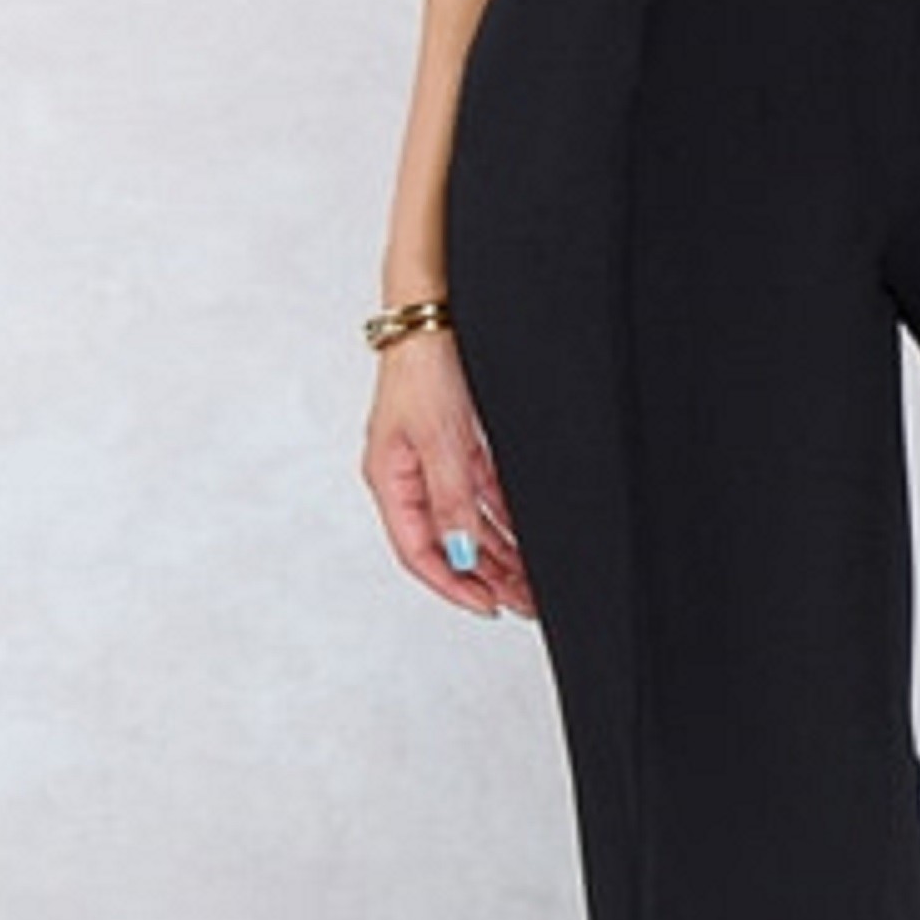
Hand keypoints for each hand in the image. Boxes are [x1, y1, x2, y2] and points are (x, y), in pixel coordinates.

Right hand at [363, 334, 537, 619]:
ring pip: (469, 520)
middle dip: (486, 575)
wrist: (434, 313)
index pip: (419, 552)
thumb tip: (461, 555)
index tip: (489, 606)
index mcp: (390, 479)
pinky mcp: (457, 442)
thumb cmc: (421, 367)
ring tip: (529, 577)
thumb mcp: (440, 441)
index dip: (453, 584)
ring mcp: (434, 460)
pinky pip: (482, 492)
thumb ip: (451, 500)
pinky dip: (503, 515)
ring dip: (499, 550)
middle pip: (448, 542)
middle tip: (523, 600)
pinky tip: (526, 534)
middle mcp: (410, 475)